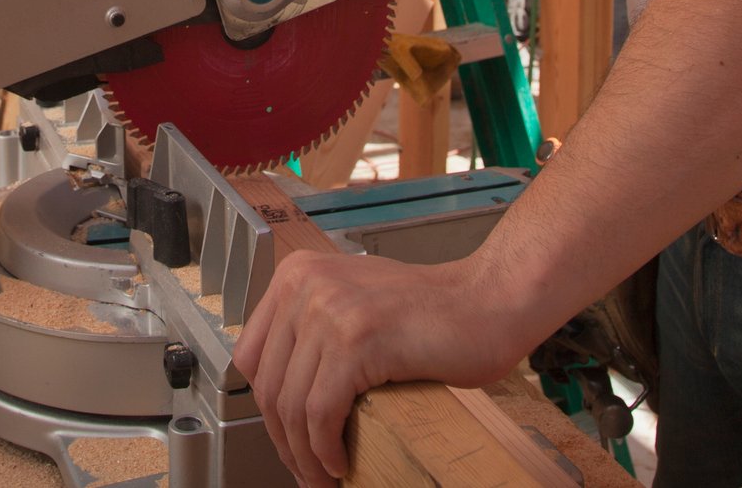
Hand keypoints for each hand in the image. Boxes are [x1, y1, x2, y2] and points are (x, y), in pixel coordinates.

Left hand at [230, 252, 511, 484]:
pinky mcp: (357, 340)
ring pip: (293, 405)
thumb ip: (313, 332)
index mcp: (297, 274)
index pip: (251, 356)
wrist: (489, 301)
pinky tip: (339, 463)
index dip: (267, 408)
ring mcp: (329, 310)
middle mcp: (305, 286)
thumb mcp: (354, 304)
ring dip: (304, 455)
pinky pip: (321, 413)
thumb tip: (283, 397)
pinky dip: (325, 449)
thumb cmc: (434, 311)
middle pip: (269, 385)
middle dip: (283, 440)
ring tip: (323, 476)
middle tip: (304, 470)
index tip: (285, 439)